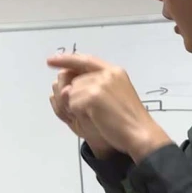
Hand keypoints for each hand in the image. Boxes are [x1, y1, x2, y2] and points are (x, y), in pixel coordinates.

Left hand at [47, 53, 172, 162]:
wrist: (140, 133)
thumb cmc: (129, 120)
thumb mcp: (116, 95)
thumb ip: (97, 86)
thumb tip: (67, 88)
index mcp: (114, 71)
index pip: (85, 60)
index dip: (66, 60)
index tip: (51, 60)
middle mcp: (106, 73)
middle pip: (75, 81)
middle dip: (76, 97)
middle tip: (93, 112)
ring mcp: (99, 83)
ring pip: (72, 93)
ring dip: (78, 107)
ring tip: (98, 116)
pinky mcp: (92, 96)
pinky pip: (73, 104)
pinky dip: (79, 114)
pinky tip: (95, 118)